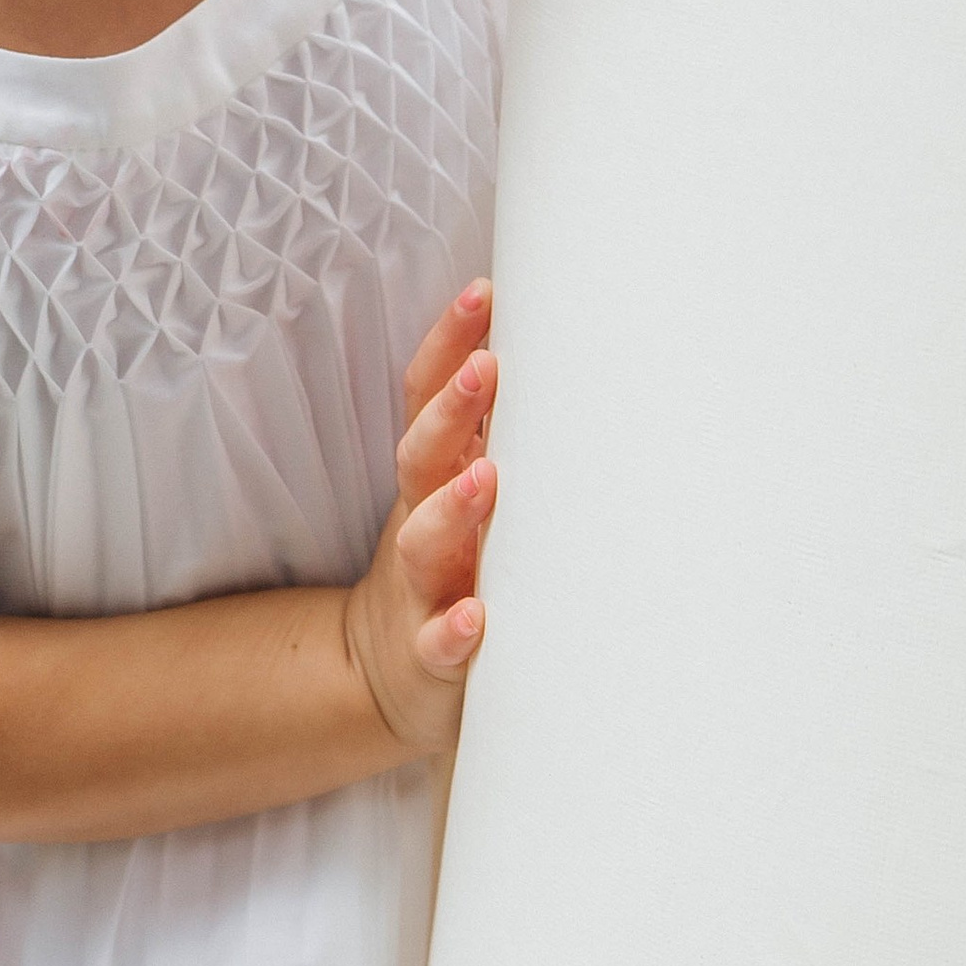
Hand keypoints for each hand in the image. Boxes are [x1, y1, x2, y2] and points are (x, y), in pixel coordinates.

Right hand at [342, 279, 497, 759]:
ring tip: (486, 481)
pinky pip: (437, 644)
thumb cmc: (453, 565)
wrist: (392, 672)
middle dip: (450, 410)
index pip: (427, 397)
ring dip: (451, 509)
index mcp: (431, 477)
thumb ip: (497, 434)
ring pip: (422, 543)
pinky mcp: (428, 657)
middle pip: (421, 456)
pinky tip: (474, 618)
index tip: (483, 293)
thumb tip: (573, 349)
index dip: (448, 343)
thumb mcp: (462, 493)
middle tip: (486, 369)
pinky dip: (452, 630)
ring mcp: (420, 588)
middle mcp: (419, 522)